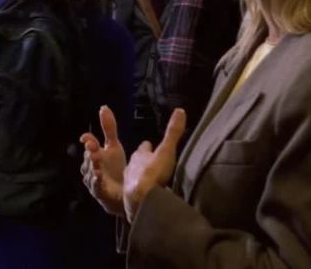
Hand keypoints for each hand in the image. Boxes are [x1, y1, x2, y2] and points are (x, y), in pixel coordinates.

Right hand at [80, 105, 126, 215]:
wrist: (123, 193)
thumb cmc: (116, 168)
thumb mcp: (114, 146)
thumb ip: (108, 128)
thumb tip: (103, 107)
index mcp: (94, 154)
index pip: (88, 144)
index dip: (88, 140)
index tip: (87, 138)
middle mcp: (91, 166)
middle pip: (87, 157)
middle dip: (90, 152)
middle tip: (94, 148)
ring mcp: (93, 180)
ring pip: (89, 171)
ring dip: (92, 166)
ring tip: (96, 160)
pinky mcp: (99, 192)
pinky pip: (95, 186)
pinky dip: (95, 181)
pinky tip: (98, 176)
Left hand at [123, 108, 185, 222]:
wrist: (141, 199)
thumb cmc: (154, 172)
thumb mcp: (166, 150)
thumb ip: (173, 133)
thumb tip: (180, 110)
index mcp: (140, 155)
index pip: (144, 147)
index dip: (148, 147)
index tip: (150, 145)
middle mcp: (132, 167)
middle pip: (137, 162)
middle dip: (143, 162)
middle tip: (151, 163)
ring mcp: (130, 183)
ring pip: (135, 176)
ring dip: (141, 177)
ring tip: (149, 180)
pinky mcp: (131, 199)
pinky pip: (137, 193)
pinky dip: (141, 193)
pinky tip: (147, 196)